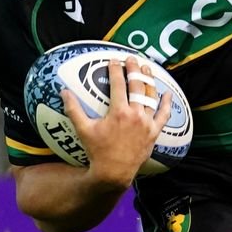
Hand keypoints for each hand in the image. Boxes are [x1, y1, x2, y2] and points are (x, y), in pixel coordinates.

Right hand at [63, 56, 173, 186]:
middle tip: (132, 59)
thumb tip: (63, 91)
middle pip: (137, 86)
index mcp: (118, 111)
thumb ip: (73, 109)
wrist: (114, 172)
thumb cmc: (97, 151)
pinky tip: (168, 94)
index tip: (114, 60)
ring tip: (147, 69)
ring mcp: (147, 123)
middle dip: (134, 69)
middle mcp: (135, 114)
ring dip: (149, 81)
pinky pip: (163, 115)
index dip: (116, 70)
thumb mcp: (83, 130)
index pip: (118, 84)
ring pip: (151, 96)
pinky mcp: (154, 132)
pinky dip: (166, 104)